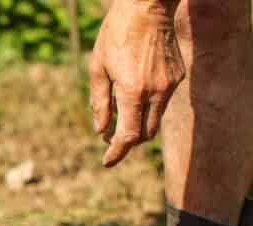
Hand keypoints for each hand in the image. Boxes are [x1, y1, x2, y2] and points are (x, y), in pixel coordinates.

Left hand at [89, 0, 185, 166]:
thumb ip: (99, 102)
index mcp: (133, 91)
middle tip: (109, 135)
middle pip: (144, 134)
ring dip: (137, 123)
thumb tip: (101, 130)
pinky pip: (162, 102)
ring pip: (154, 119)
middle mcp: (156, 92)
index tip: (107, 161)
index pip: (128, 136)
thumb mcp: (98, 68)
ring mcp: (170, 85)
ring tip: (117, 109)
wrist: (148, 7)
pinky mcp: (177, 77)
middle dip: (127, 141)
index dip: (117, 152)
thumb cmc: (116, 35)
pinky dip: (146, 106)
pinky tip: (132, 91)